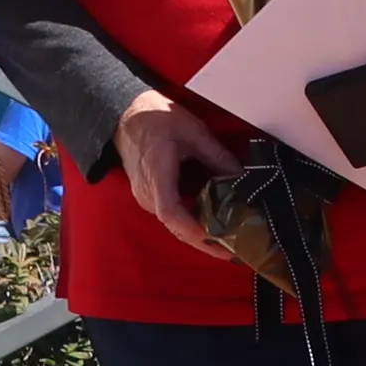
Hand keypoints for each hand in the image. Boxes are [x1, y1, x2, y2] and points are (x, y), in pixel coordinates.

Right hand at [110, 91, 243, 257]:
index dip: (194, 230)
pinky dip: (191, 223)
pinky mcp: (150, 195)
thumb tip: (240, 176)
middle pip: (176, 227)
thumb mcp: (192, 131)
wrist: (125, 115)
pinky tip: (210, 223)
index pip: (172, 213)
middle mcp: (148, 193)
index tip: (217, 240)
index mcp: (157, 175)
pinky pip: (171, 215)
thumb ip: (217, 155)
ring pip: (174, 224)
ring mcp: (146, 196)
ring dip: (199, 234)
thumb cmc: (153, 118)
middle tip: (233, 250)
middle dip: (205, 242)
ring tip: (227, 241)